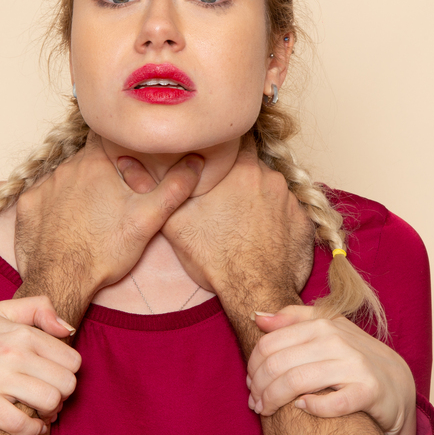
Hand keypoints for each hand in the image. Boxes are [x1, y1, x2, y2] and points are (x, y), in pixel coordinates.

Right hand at [0, 296, 79, 434]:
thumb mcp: (0, 313)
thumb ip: (38, 309)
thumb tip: (67, 329)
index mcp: (22, 332)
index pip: (72, 360)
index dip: (66, 374)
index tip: (52, 379)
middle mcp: (12, 352)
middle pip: (66, 383)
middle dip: (61, 396)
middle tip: (47, 399)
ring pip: (50, 401)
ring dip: (48, 414)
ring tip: (38, 412)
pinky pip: (22, 423)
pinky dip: (31, 431)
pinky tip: (28, 427)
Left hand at [16, 131, 202, 296]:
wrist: (62, 282)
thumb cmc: (105, 251)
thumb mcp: (148, 219)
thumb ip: (174, 188)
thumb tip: (196, 163)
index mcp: (95, 163)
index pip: (106, 137)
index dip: (117, 145)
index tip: (125, 159)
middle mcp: (66, 168)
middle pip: (86, 159)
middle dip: (99, 172)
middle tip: (112, 196)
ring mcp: (43, 187)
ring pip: (65, 178)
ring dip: (76, 189)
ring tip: (90, 214)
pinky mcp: (27, 206)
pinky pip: (43, 197)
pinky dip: (54, 206)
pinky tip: (66, 224)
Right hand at [120, 139, 314, 297]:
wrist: (254, 292)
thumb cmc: (216, 259)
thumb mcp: (175, 223)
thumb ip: (156, 189)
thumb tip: (128, 166)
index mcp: (241, 170)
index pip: (236, 141)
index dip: (225, 148)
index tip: (216, 159)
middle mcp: (271, 178)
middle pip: (253, 167)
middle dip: (240, 179)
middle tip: (225, 201)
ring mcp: (291, 200)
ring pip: (271, 189)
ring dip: (259, 200)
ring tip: (242, 223)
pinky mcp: (305, 222)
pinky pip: (289, 212)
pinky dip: (277, 220)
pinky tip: (262, 237)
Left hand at [248, 306, 417, 434]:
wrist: (397, 382)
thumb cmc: (353, 356)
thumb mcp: (326, 330)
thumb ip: (293, 320)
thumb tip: (257, 317)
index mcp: (321, 324)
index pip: (270, 344)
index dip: (253, 366)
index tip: (250, 382)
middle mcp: (337, 340)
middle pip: (278, 364)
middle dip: (259, 387)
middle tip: (255, 402)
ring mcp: (354, 365)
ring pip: (297, 382)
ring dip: (274, 400)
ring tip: (266, 410)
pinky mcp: (369, 391)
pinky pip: (332, 403)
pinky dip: (311, 407)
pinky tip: (301, 408)